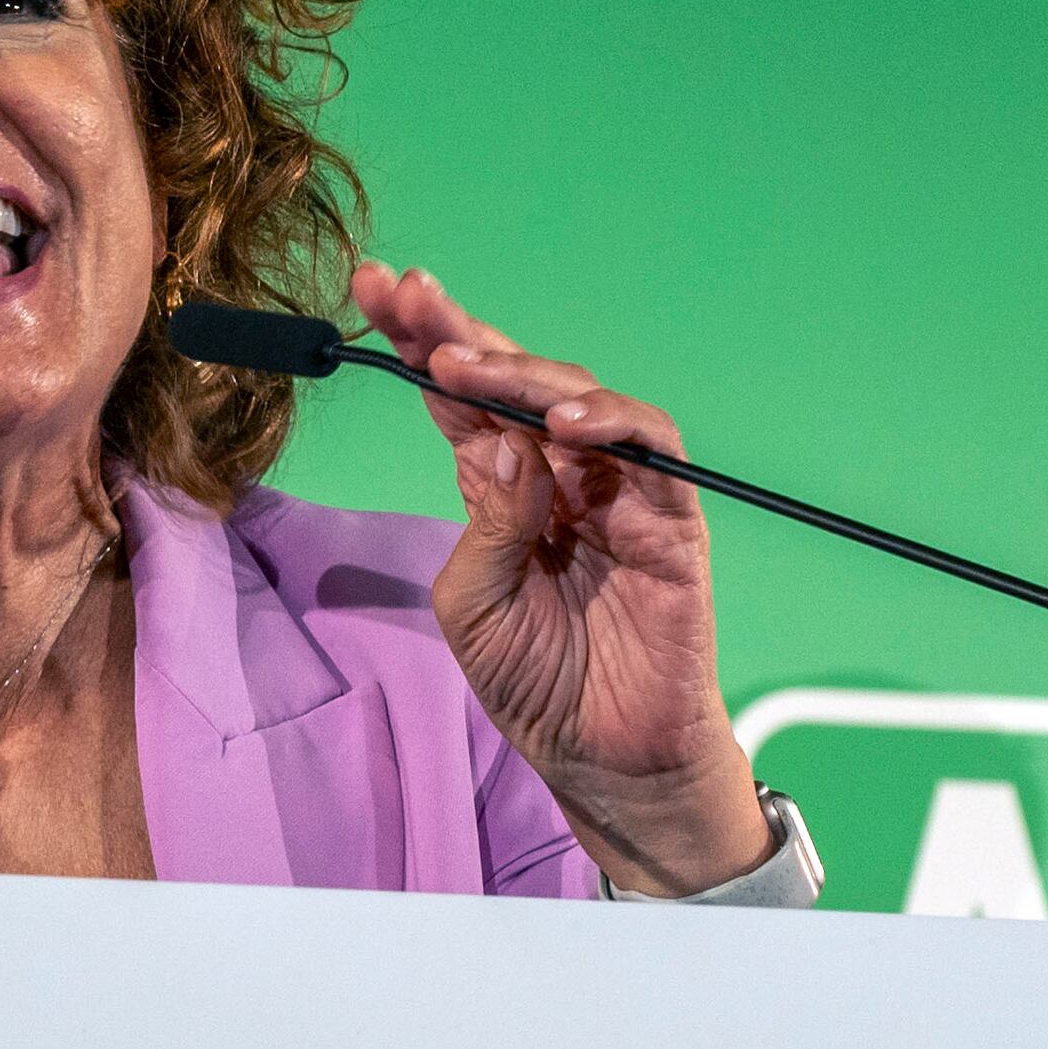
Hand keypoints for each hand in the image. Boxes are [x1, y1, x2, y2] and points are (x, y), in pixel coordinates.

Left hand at [349, 260, 772, 896]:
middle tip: (408, 298)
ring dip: (523, 373)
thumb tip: (498, 439)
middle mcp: (562, 475)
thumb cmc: (534, 681)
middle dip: (461, 330)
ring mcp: (621, 493)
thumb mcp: (473, 600)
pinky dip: (613, 425)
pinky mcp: (673, 524)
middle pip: (518, 379)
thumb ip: (485, 520)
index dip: (423, 339)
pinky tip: (563, 422)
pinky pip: (654, 454)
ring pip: (583, 399)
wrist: (602, 760)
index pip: (463, 396)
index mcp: (503, 485)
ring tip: (466, 364)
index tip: (374, 288)